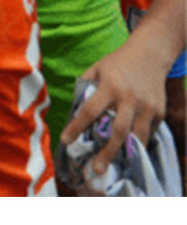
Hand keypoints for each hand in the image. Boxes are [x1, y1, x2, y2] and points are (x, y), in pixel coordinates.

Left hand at [59, 37, 168, 176]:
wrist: (149, 54)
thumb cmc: (116, 64)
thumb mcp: (96, 69)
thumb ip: (84, 87)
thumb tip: (72, 111)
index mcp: (109, 86)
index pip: (89, 110)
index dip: (76, 127)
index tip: (65, 141)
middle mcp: (129, 98)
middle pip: (118, 130)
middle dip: (107, 151)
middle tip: (96, 169)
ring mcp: (147, 106)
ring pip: (138, 136)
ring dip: (126, 154)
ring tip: (114, 168)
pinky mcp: (159, 112)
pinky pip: (148, 133)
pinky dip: (139, 144)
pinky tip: (130, 154)